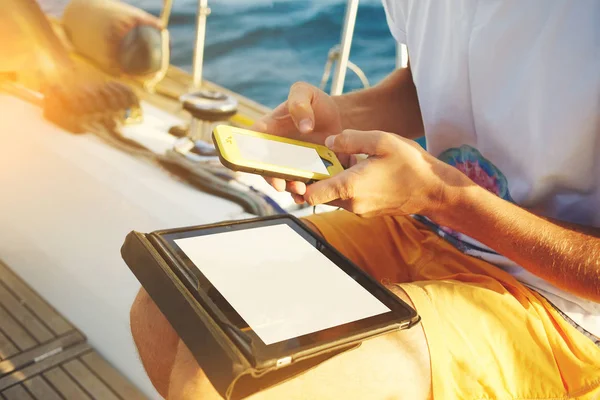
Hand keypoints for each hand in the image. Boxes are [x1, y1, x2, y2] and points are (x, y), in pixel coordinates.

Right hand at [251, 82, 344, 202]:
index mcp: (267, 131)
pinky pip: (303, 185)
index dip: (245, 157)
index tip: (255, 166)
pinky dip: (305, 192)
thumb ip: (299, 104)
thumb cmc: (314, 102)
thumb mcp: (305, 92)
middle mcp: (276, 151)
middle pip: (266, 169)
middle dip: (273, 179)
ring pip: (284, 180)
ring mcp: (291, 164)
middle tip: (281, 185)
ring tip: (301, 190)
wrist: (337, 117)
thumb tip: (304, 127)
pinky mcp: (308, 172)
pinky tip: (309, 194)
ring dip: (290, 188)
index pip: (249, 146)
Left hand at [303, 130, 469, 216]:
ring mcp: (360, 210)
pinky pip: (349, 199)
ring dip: (334, 181)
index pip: (310, 194)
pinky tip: (360, 168)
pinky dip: (347, 186)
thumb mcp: (381, 141)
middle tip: (318, 158)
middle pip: (319, 195)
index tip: (298, 168)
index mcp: (350, 187)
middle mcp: (352, 203)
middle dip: (316, 178)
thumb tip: (330, 141)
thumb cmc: (411, 165)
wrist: (435, 191)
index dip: (299, 182)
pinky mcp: (368, 211)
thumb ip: (351, 138)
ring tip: (343, 160)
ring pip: (334, 196)